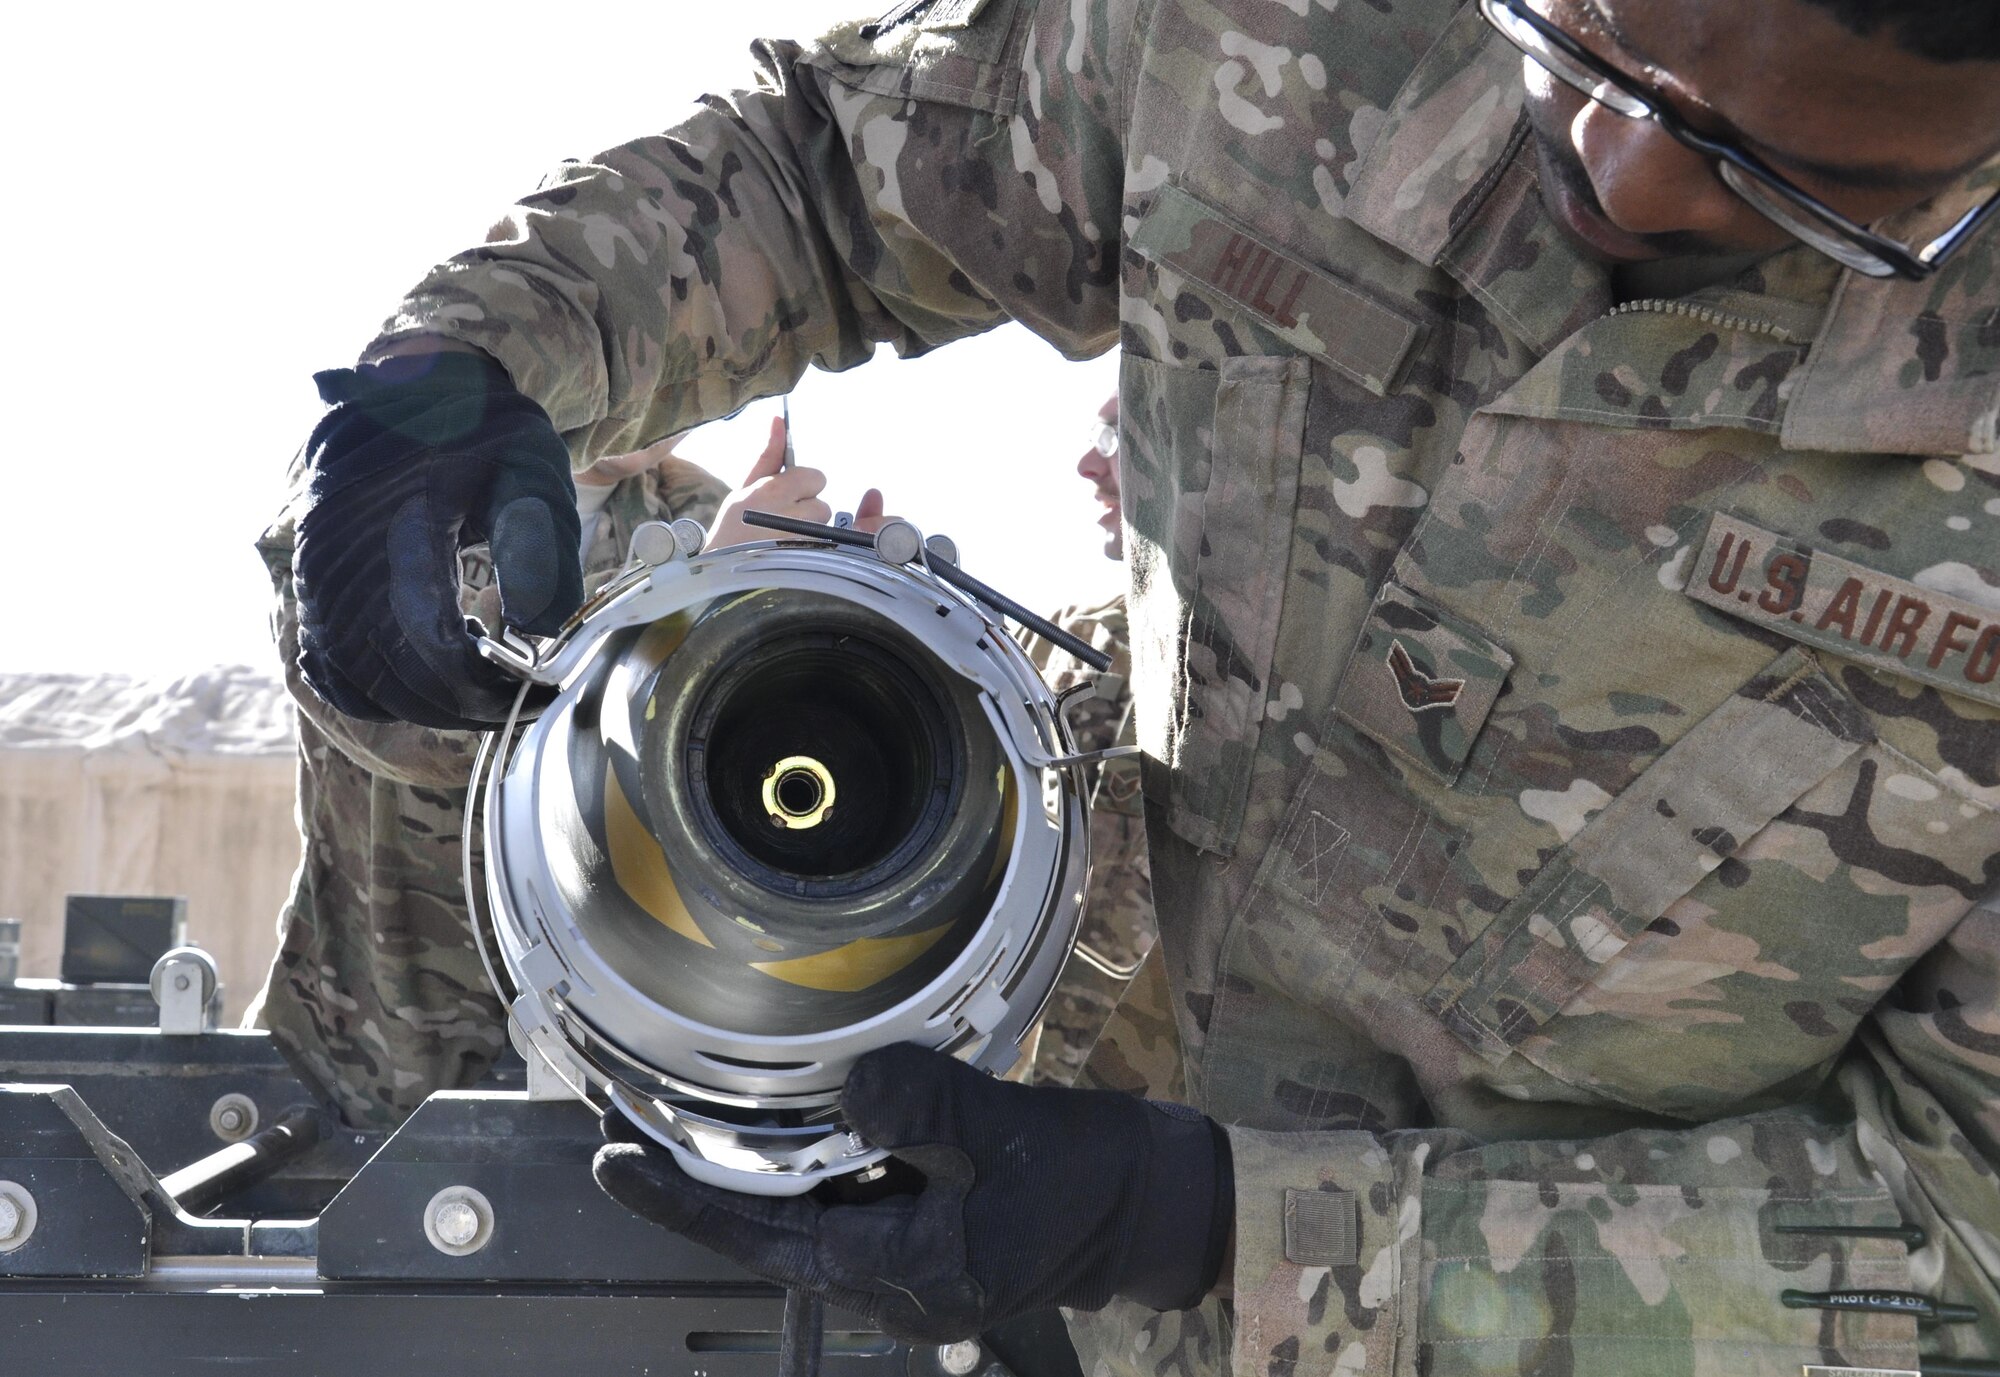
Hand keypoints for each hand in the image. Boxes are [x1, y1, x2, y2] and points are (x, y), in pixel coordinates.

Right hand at [292, 348, 582, 727]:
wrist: (416, 386)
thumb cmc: (483, 429)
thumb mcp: (527, 468)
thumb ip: (536, 545)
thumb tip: (538, 630)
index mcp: (392, 530)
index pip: (429, 651)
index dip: (484, 690)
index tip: (539, 693)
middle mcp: (338, 561)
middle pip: (391, 681)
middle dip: (462, 707)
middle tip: (522, 700)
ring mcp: (315, 578)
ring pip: (358, 683)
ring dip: (424, 703)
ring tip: (485, 683)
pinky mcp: (311, 586)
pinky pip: (331, 668)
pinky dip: (380, 690)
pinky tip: (434, 671)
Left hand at [592, 1043, 1232, 1342]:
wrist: (1153, 1205)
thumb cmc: (1091, 1176)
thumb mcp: (1006, 1130)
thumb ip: (922, 1109)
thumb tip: (848, 1091)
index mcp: (911, 1273)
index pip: (770, 1240)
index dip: (685, 1203)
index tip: (617, 1164)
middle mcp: (896, 1286)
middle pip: (770, 1233)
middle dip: (698, 1183)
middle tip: (625, 1126)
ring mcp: (908, 1267)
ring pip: (803, 1218)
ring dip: (747, 1172)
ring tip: (683, 1114)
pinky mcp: (923, 1238)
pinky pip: (844, 1203)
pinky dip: (805, 1165)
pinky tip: (781, 1119)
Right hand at [703, 415, 886, 548]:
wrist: (719, 575)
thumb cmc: (732, 528)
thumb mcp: (745, 488)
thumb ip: (768, 456)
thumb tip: (780, 420)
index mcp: (772, 490)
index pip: (815, 477)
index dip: (802, 488)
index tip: (784, 499)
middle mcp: (789, 515)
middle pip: (821, 504)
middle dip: (806, 511)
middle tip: (781, 523)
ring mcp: (799, 544)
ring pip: (821, 527)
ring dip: (808, 532)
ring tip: (781, 542)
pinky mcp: (805, 564)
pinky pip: (821, 548)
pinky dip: (809, 551)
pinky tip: (787, 556)